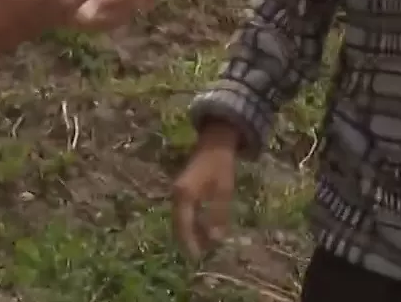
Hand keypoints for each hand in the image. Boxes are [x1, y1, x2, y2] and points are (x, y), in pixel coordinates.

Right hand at [171, 122, 240, 259]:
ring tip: (202, 247)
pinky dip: (191, 223)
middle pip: (179, 224)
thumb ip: (218, 216)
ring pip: (180, 219)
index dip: (189, 243)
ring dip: (189, 233)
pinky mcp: (182, 190)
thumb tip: (215, 240)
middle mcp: (176, 194)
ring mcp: (178, 192)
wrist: (215, 142)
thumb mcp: (223, 191)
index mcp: (184, 194)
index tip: (196, 259)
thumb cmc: (221, 165)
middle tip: (199, 257)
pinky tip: (201, 230)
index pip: (183, 225)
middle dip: (188, 241)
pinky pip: (183, 212)